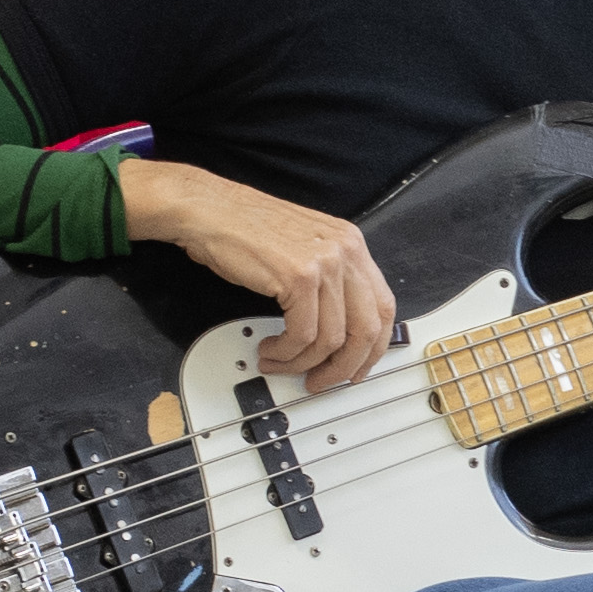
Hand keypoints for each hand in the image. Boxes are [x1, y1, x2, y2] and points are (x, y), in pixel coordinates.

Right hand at [127, 160, 397, 389]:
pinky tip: (271, 350)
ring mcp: (324, 263)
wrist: (209, 211)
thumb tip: (337, 330)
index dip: (373, 347)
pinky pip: (303, 335)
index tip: (357, 366)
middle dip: (344, 367)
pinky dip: (286, 353)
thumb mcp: (303, 249)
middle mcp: (345, 251)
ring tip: (280, 363)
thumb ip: (328, 283)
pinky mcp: (298, 276)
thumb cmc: (245, 229)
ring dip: (304, 363)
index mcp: (351, 245)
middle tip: (322, 380)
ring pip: (332, 339)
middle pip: (367, 329)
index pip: (383, 308)